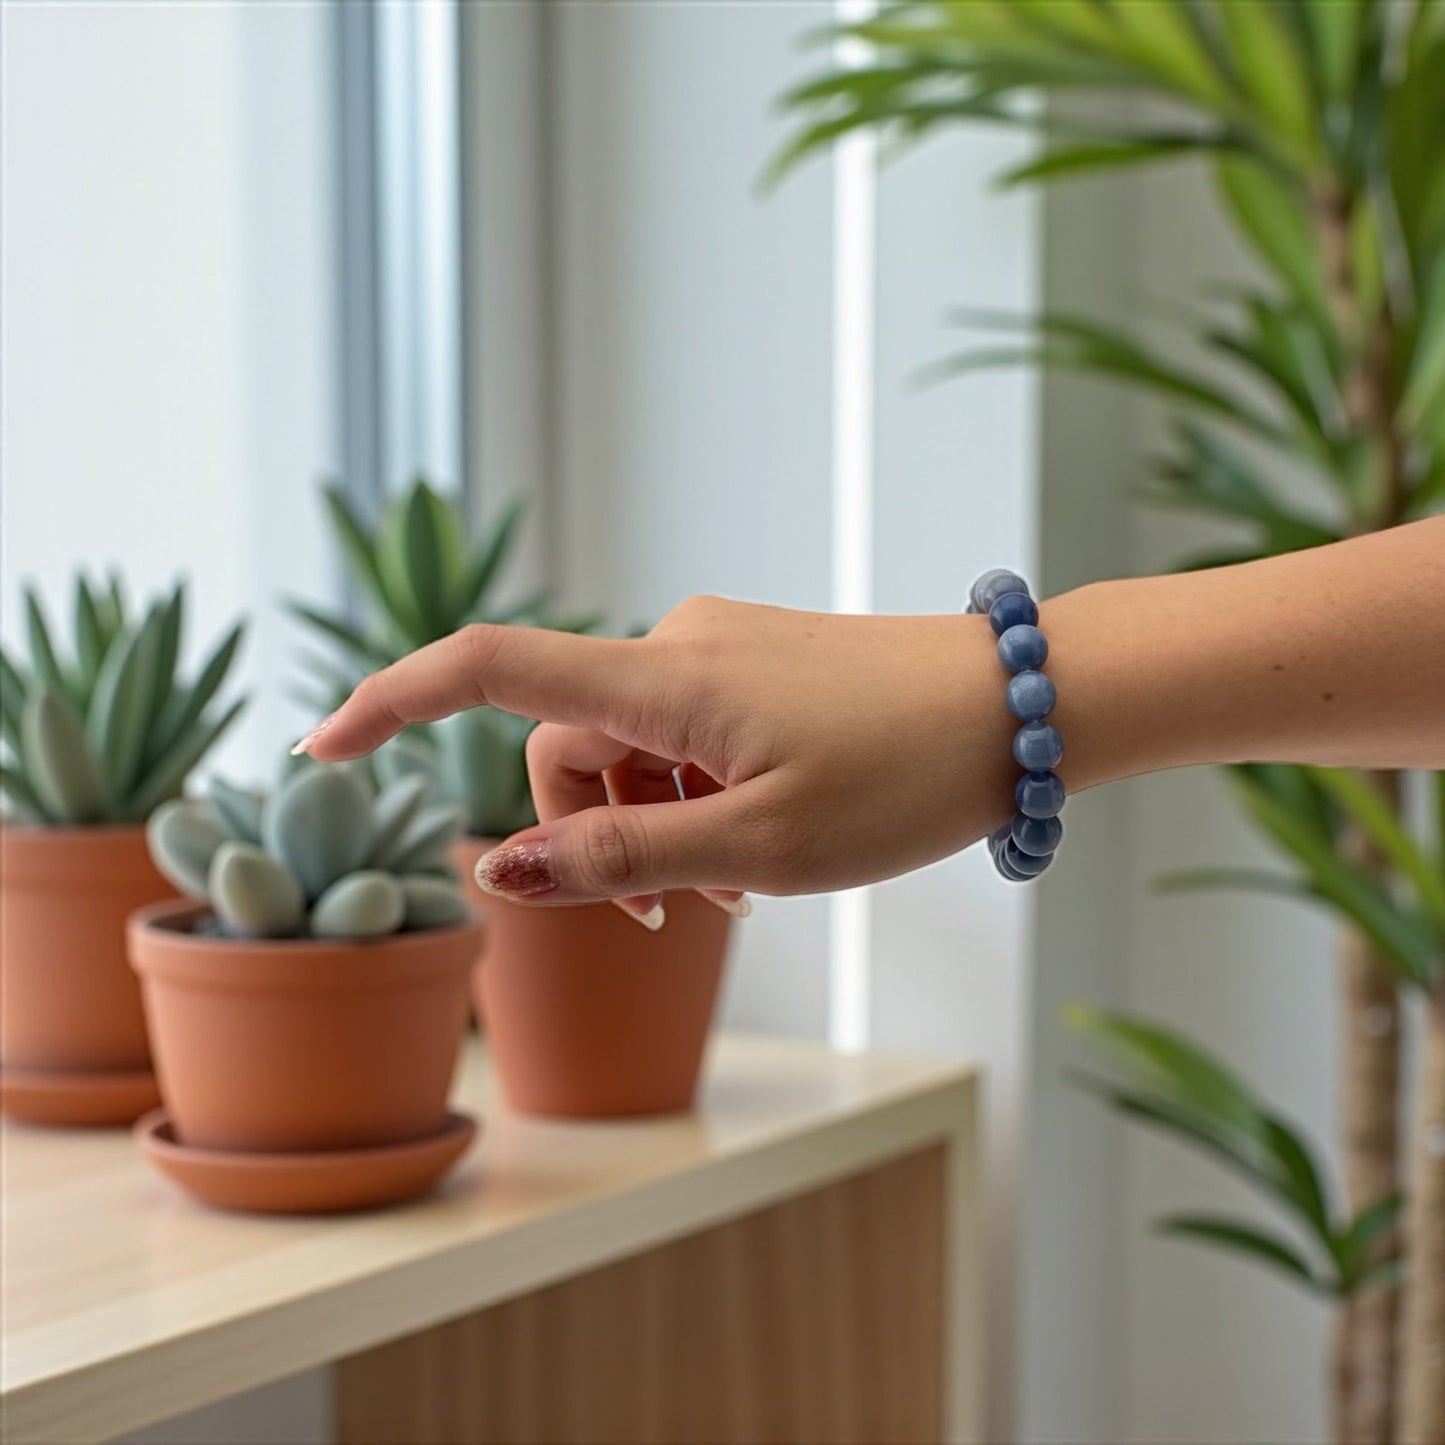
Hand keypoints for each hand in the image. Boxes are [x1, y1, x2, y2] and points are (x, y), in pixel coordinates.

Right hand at [299, 596, 1017, 922]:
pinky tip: (762, 837)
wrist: (1017, 709)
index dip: (389, 703)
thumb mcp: (757, 845)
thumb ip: (619, 860)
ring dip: (657, 825)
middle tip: (686, 908)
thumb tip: (492, 871)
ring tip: (746, 878)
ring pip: (628, 751)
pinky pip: (681, 735)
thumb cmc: (903, 775)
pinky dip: (694, 796)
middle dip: (596, 835)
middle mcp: (674, 645)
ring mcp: (715, 651)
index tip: (320, 746)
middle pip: (566, 745)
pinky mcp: (749, 666)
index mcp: (662, 679)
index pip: (486, 668)